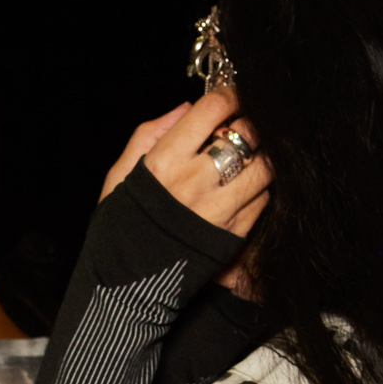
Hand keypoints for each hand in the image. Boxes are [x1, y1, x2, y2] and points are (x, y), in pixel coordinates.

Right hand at [98, 88, 270, 245]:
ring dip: (258, 158)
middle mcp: (194, 183)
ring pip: (263, 167)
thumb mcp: (119, 175)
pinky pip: (262, 199)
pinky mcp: (233, 234)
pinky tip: (241, 190)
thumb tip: (185, 108)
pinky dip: (258, 189)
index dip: (228, 97)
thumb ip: (149, 135)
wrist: (125, 286)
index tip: (230, 99)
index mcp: (165, 163)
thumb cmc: (120, 225)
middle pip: (246, 134)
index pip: (212, 110)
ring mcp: (218, 210)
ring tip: (243, 161)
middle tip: (237, 131)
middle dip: (246, 126)